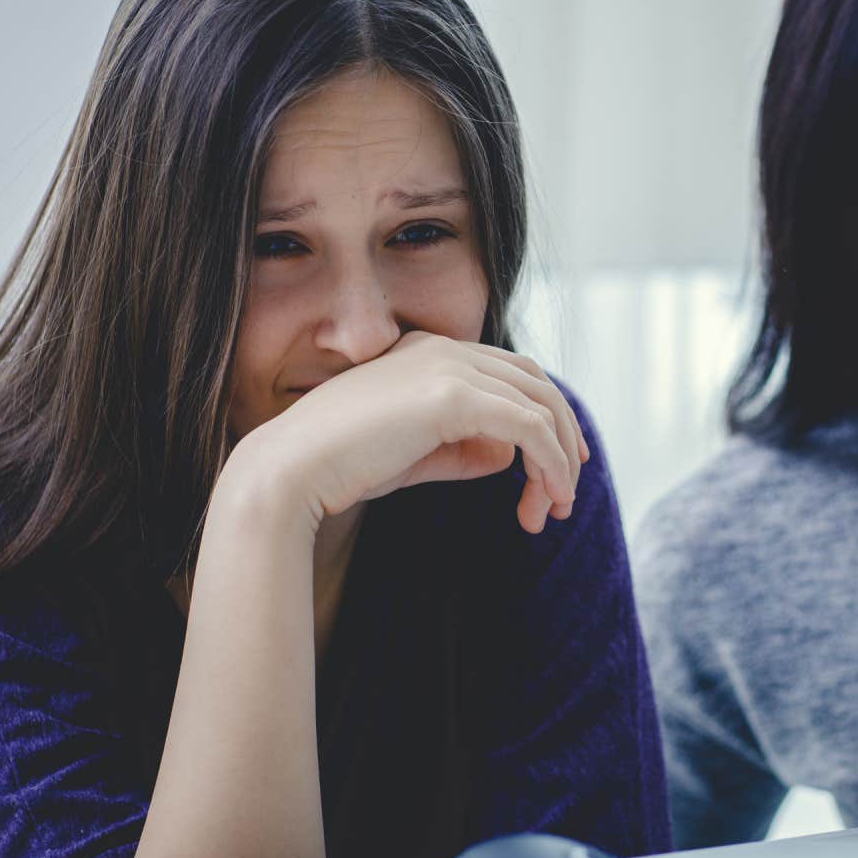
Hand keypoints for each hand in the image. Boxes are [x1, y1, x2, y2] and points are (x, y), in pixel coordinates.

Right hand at [236, 332, 588, 532]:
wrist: (292, 469)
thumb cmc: (342, 466)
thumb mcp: (415, 454)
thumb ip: (462, 449)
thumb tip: (507, 456)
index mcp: (428, 352)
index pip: (511, 373)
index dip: (545, 416)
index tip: (557, 465)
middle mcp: (443, 349)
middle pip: (536, 383)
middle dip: (562, 439)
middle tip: (565, 494)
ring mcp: (449, 366)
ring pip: (540, 406)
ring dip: (558, 461)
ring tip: (555, 509)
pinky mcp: (453, 396)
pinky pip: (529, 427)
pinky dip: (549, 464)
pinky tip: (545, 499)